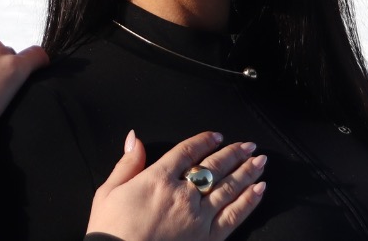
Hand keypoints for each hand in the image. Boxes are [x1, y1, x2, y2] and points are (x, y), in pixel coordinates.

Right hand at [86, 131, 266, 240]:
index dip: (204, 141)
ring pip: (228, 188)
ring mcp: (198, 216)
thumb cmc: (110, 231)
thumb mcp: (108, 192)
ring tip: (259, 162)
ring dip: (247, 172)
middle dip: (234, 154)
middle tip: (248, 146)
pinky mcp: (207, 237)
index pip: (187, 152)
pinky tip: (259, 189)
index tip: (216, 136)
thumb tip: (135, 139)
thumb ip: (127, 163)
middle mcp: (182, 194)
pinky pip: (234, 215)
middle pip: (213, 167)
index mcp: (158, 179)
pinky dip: (249, 201)